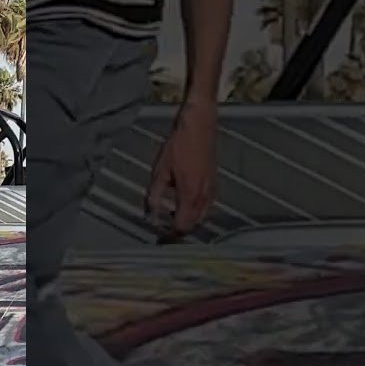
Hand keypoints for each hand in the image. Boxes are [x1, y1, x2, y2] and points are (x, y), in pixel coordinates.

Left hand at [146, 102, 216, 236]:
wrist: (199, 126)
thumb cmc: (180, 145)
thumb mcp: (159, 172)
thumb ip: (154, 196)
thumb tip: (150, 215)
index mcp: (191, 195)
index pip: (183, 227)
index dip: (171, 236)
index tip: (160, 239)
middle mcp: (205, 196)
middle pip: (193, 225)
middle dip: (179, 231)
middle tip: (163, 231)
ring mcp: (212, 189)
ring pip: (201, 216)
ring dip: (187, 220)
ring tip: (170, 218)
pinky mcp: (214, 182)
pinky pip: (206, 205)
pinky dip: (194, 210)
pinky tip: (181, 203)